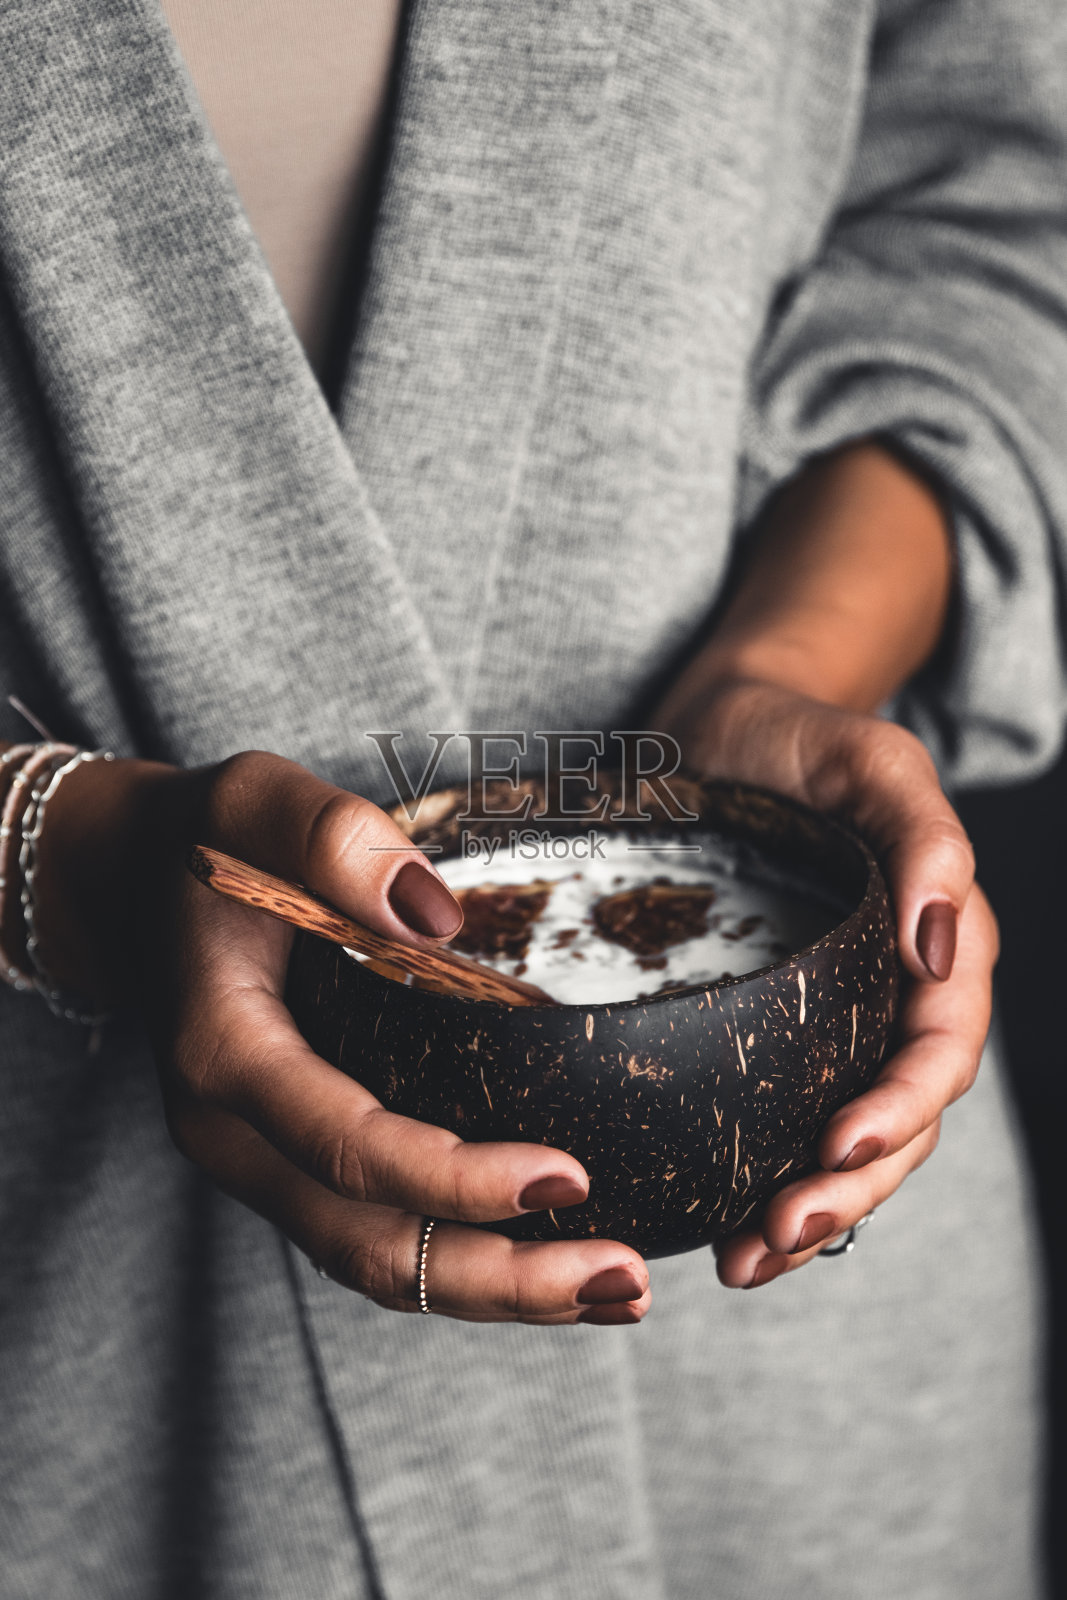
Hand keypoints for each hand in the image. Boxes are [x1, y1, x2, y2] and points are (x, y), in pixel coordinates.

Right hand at [27, 749, 649, 1324]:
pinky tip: (557, 1258)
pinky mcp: (296, 1166)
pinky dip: (467, 1261)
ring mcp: (263, 1163)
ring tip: (616, 1292)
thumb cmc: (202, 842)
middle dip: (499, 1278)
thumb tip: (435, 909)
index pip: (345, 1146)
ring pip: (379, 1266)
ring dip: (496, 1292)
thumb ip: (333, 836)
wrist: (129, 886)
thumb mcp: (254, 799)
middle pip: (369, 1247)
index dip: (453, 1178)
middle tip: (621, 1278)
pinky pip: (381, 1237)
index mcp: (224, 1053)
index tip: (567, 1178)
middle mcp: (235, 1136)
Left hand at [655, 678, 996, 1287]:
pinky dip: (766, 1184)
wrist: (723, 729)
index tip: (837, 1142)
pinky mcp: (780, 1034)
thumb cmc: (801, 738)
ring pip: (850, 1144)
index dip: (902, 1106)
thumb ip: (923, 837)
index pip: (940, 1049)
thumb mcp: (872, 760)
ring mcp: (837, 1023)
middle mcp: (895, 997)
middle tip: (774, 1233)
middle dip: (848, 1188)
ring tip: (744, 1261)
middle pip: (900, 1121)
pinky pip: (790, 1123)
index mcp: (937, 945)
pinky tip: (722, 1229)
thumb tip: (943, 947)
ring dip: (811, 1213)